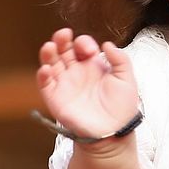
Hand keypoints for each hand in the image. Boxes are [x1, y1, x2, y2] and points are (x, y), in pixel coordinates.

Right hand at [37, 27, 140, 141]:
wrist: (112, 133)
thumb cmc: (121, 108)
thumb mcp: (127, 80)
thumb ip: (120, 59)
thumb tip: (107, 44)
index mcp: (92, 66)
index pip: (82, 46)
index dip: (84, 43)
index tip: (91, 51)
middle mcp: (76, 73)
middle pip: (63, 50)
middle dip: (61, 39)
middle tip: (64, 35)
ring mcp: (65, 85)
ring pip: (51, 63)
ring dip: (48, 53)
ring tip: (50, 47)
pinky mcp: (55, 99)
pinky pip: (44, 84)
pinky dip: (42, 75)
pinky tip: (46, 69)